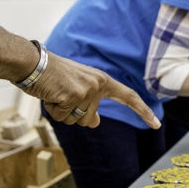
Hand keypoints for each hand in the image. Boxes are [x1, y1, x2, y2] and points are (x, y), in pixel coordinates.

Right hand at [28, 52, 159, 128]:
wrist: (32, 62)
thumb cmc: (52, 75)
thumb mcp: (76, 89)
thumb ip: (90, 104)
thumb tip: (95, 123)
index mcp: (102, 80)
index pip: (129, 96)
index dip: (143, 111)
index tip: (157, 124)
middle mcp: (98, 84)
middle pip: (89, 118)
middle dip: (72, 113)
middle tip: (61, 94)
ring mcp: (87, 91)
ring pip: (75, 120)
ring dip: (61, 112)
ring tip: (55, 93)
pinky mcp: (73, 96)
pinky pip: (62, 117)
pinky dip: (52, 110)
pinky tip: (49, 94)